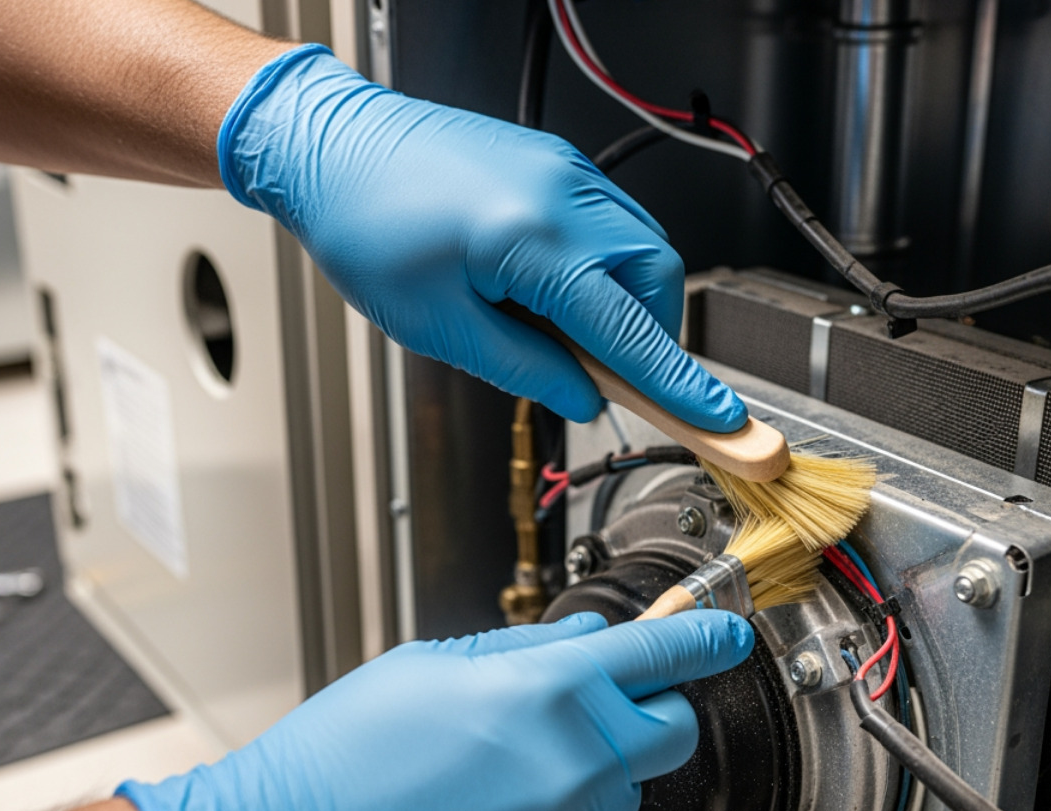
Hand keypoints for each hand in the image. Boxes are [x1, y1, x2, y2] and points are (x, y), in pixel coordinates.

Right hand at [120, 610, 752, 810]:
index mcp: (546, 692)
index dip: (705, 640)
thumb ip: (521, 654)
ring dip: (575, 786)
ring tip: (484, 790)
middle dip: (640, 718)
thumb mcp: (425, 668)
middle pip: (666, 734)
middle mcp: (573, 765)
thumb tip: (583, 643)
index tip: (728, 638)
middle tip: (583, 720)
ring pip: (610, 800)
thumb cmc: (338, 763)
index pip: (661, 654)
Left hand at [218, 45, 746, 430]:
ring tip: (560, 332)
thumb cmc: (365, 227)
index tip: (722, 422)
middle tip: (604, 375)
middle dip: (648, 335)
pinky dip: (602, 267)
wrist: (328, 147)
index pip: (631, 330)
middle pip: (656, 279)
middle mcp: (564, 195)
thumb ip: (525, 370)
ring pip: (640, 247)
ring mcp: (564, 171)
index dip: (680, 385)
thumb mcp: (440, 326)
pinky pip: (609, 222)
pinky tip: (551, 291)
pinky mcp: (554, 163)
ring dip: (623, 301)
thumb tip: (581, 397)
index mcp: (535, 240)